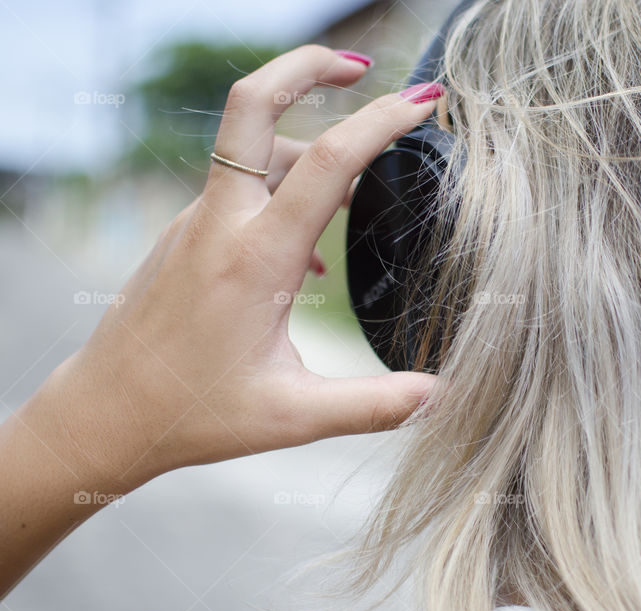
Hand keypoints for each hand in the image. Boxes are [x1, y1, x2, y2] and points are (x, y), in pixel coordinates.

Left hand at [36, 45, 439, 486]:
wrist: (103, 414)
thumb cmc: (194, 416)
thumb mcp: (292, 418)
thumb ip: (373, 404)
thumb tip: (441, 395)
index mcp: (256, 257)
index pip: (329, 162)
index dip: (382, 121)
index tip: (424, 104)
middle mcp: (221, 223)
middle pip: (255, 104)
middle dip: (308, 66)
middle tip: (361, 67)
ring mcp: (196, 221)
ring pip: (254, 149)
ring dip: (307, 144)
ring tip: (359, 190)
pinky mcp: (184, 233)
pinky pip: (240, 187)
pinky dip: (282, 188)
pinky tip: (308, 251)